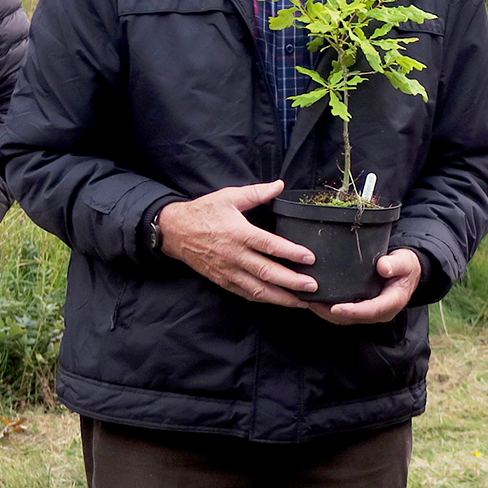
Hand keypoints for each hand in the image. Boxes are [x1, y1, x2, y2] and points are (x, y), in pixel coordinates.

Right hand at [156, 180, 318, 304]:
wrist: (174, 231)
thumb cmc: (204, 212)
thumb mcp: (229, 197)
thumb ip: (256, 193)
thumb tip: (279, 185)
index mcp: (239, 233)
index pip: (270, 245)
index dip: (291, 253)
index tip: (311, 258)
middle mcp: (234, 255)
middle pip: (267, 272)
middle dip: (292, 282)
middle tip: (313, 287)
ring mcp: (228, 271)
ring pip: (257, 289)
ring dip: (281, 297)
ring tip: (302, 301)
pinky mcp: (222, 280)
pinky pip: (245, 293)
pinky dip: (263, 299)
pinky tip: (279, 301)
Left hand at [310, 250, 421, 324]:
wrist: (407, 272)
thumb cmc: (405, 266)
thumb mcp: (405, 261)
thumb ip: (395, 264)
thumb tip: (383, 266)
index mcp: (391, 303)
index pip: (370, 310)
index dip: (352, 311)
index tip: (335, 307)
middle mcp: (379, 312)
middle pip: (352, 318)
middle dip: (330, 313)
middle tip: (312, 302)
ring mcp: (369, 313)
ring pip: (344, 319)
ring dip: (325, 312)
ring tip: (308, 301)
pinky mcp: (361, 309)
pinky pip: (342, 314)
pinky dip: (327, 309)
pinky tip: (315, 299)